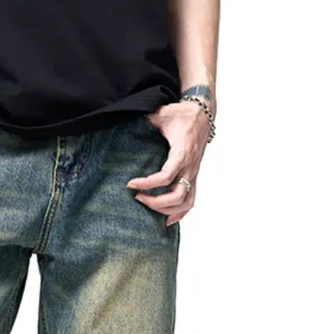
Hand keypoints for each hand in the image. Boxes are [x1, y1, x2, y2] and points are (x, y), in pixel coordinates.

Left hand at [126, 100, 210, 225]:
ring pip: (186, 202)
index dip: (148, 184)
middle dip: (156, 202)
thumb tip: (132, 122)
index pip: (166, 176)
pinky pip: (191, 200)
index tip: (131, 184)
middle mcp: (190, 167)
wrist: (202, 115)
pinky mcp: (193, 177)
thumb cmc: (182, 115)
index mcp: (182, 153)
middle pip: (177, 195)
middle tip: (138, 198)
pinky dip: (180, 213)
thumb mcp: (163, 113)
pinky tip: (167, 220)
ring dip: (167, 209)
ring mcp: (193, 173)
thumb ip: (148, 119)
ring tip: (148, 208)